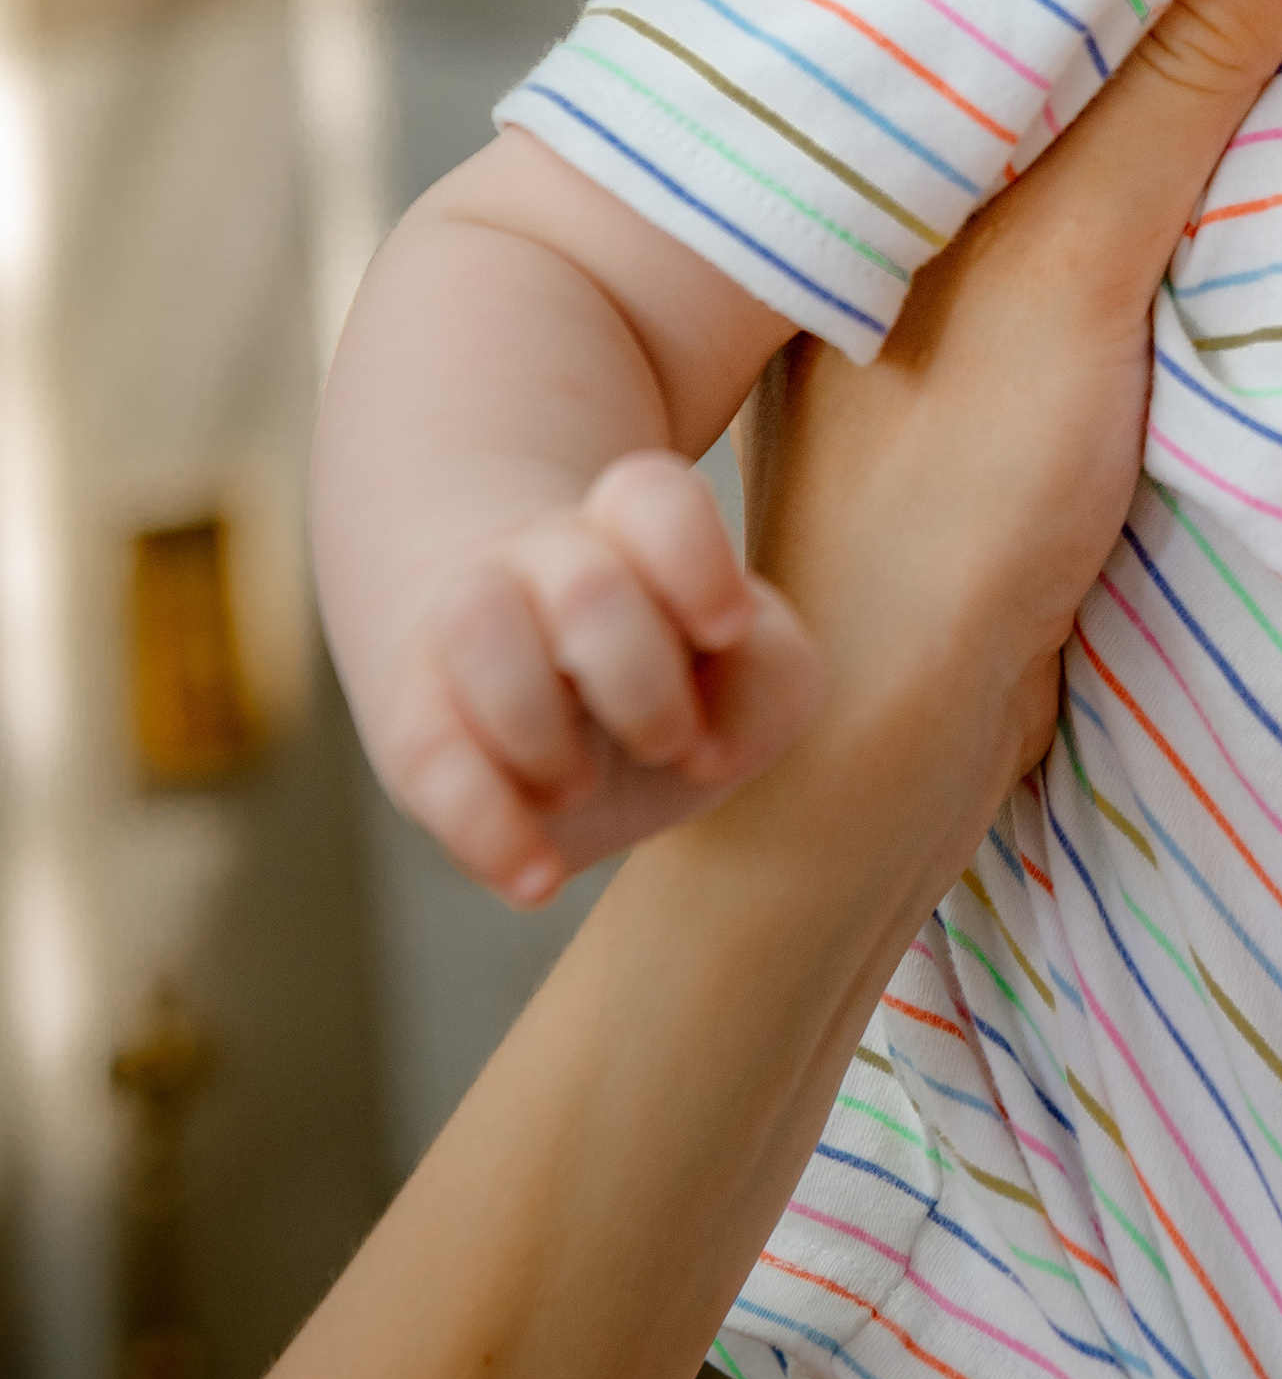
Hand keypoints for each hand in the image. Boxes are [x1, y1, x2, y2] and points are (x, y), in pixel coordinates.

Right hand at [386, 453, 822, 903]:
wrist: (542, 725)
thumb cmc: (670, 688)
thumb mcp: (752, 679)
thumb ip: (768, 682)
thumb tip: (705, 742)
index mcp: (631, 531)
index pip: (652, 497)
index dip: (696, 565)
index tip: (725, 630)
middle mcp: (542, 562)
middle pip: (589, 588)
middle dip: (642, 686)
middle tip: (667, 742)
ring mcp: (466, 629)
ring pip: (482, 626)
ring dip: (547, 734)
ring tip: (580, 788)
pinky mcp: (416, 722)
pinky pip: (429, 758)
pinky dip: (487, 830)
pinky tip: (540, 881)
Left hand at [731, 0, 1281, 834]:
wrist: (893, 748)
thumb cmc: (949, 508)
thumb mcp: (1074, 274)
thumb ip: (1165, 97)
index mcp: (890, 141)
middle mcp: (917, 194)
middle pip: (1067, 37)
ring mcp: (964, 280)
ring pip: (1095, 133)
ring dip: (1190, 77)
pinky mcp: (1019, 362)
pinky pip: (1118, 227)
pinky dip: (1189, 181)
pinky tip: (1268, 150)